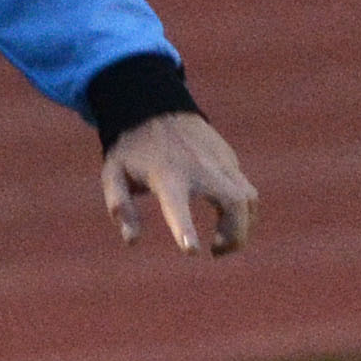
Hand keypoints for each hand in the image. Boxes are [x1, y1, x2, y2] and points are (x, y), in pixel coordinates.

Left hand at [102, 113, 256, 255]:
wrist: (157, 109)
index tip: (192, 251)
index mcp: (166, 175)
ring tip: (223, 243)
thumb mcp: (112, 174)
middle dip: (234, 234)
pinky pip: (247, 191)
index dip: (185, 228)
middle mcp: (199, 168)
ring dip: (243, 227)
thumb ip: (120, 206)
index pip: (178, 204)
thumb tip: (132, 241)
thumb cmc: (132, 149)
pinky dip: (245, 213)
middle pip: (233, 203)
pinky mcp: (230, 160)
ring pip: (248, 199)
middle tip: (216, 251)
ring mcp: (220, 162)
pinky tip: (230, 224)